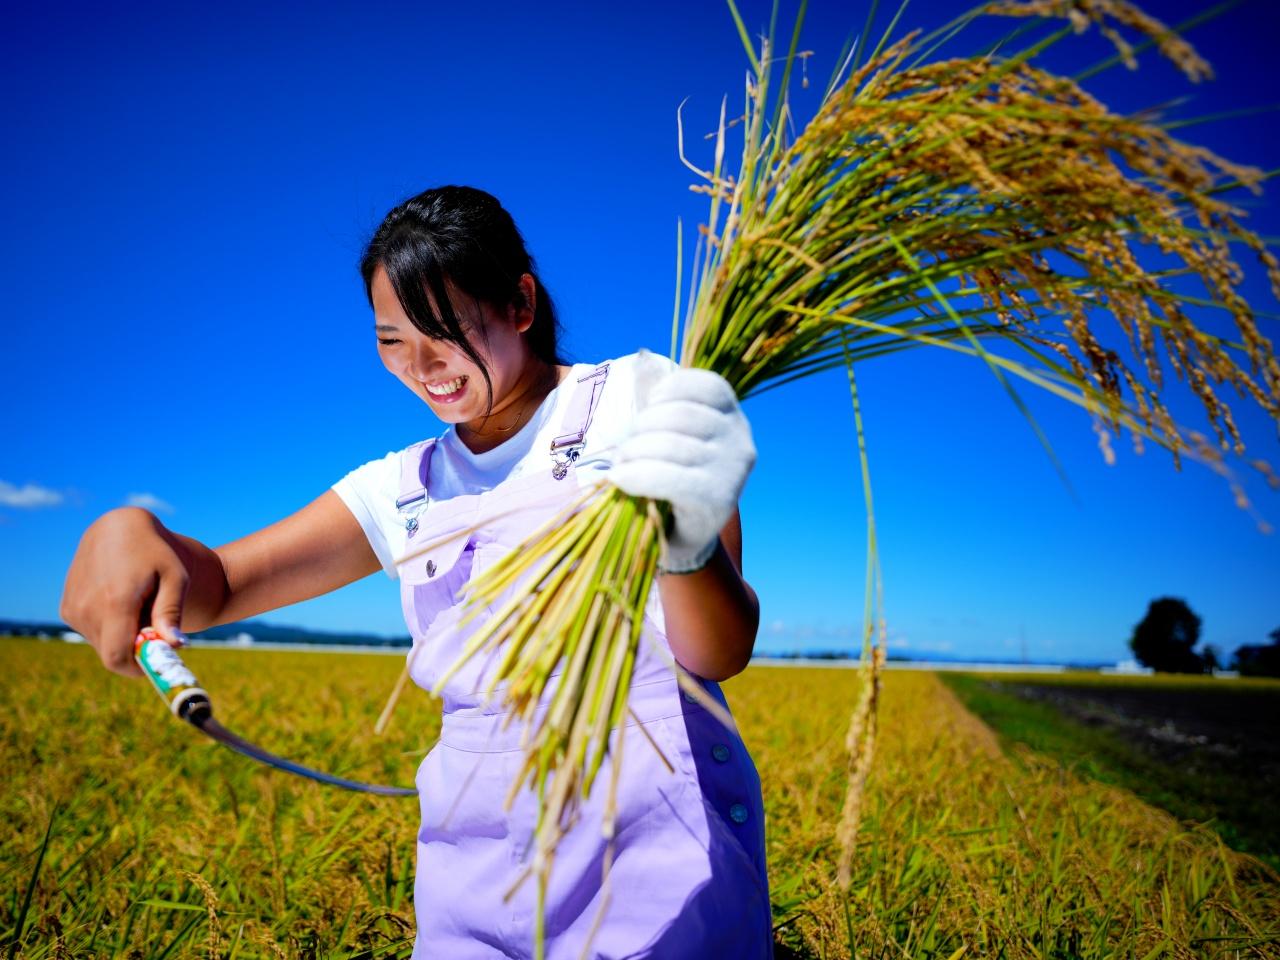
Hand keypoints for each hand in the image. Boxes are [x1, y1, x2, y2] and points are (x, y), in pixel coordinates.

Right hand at [60, 508, 190, 677]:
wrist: (119, 529)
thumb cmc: (156, 553)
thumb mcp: (175, 577)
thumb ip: (171, 612)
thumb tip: (174, 645)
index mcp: (115, 601)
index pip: (118, 657)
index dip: (139, 668)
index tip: (159, 660)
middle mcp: (87, 607)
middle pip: (112, 653)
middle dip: (136, 650)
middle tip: (157, 628)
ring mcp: (73, 608)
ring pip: (102, 644)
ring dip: (123, 636)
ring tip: (139, 605)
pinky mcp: (67, 608)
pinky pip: (92, 632)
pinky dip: (110, 626)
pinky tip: (121, 601)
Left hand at [607, 357, 755, 572]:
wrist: (682, 538)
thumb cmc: (671, 480)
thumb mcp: (671, 437)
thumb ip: (662, 405)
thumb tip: (643, 362)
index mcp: (732, 416)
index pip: (703, 384)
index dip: (666, 392)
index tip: (647, 410)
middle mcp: (740, 440)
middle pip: (679, 414)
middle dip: (640, 429)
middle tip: (624, 449)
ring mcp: (732, 471)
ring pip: (668, 445)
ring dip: (632, 455)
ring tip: (621, 467)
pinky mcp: (717, 500)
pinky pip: (668, 478)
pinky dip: (636, 476)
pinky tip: (619, 480)